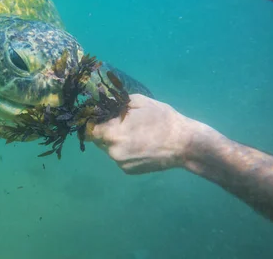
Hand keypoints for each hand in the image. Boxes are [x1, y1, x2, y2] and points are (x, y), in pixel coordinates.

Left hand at [87, 94, 212, 173]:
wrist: (183, 144)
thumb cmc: (162, 119)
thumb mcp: (139, 102)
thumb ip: (117, 103)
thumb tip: (104, 102)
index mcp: (112, 133)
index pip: (89, 130)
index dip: (92, 123)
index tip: (100, 117)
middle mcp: (113, 151)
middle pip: (99, 140)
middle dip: (105, 131)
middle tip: (120, 124)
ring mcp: (120, 163)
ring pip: (109, 149)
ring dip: (115, 141)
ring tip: (134, 134)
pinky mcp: (128, 171)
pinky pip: (120, 158)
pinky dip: (125, 151)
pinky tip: (140, 145)